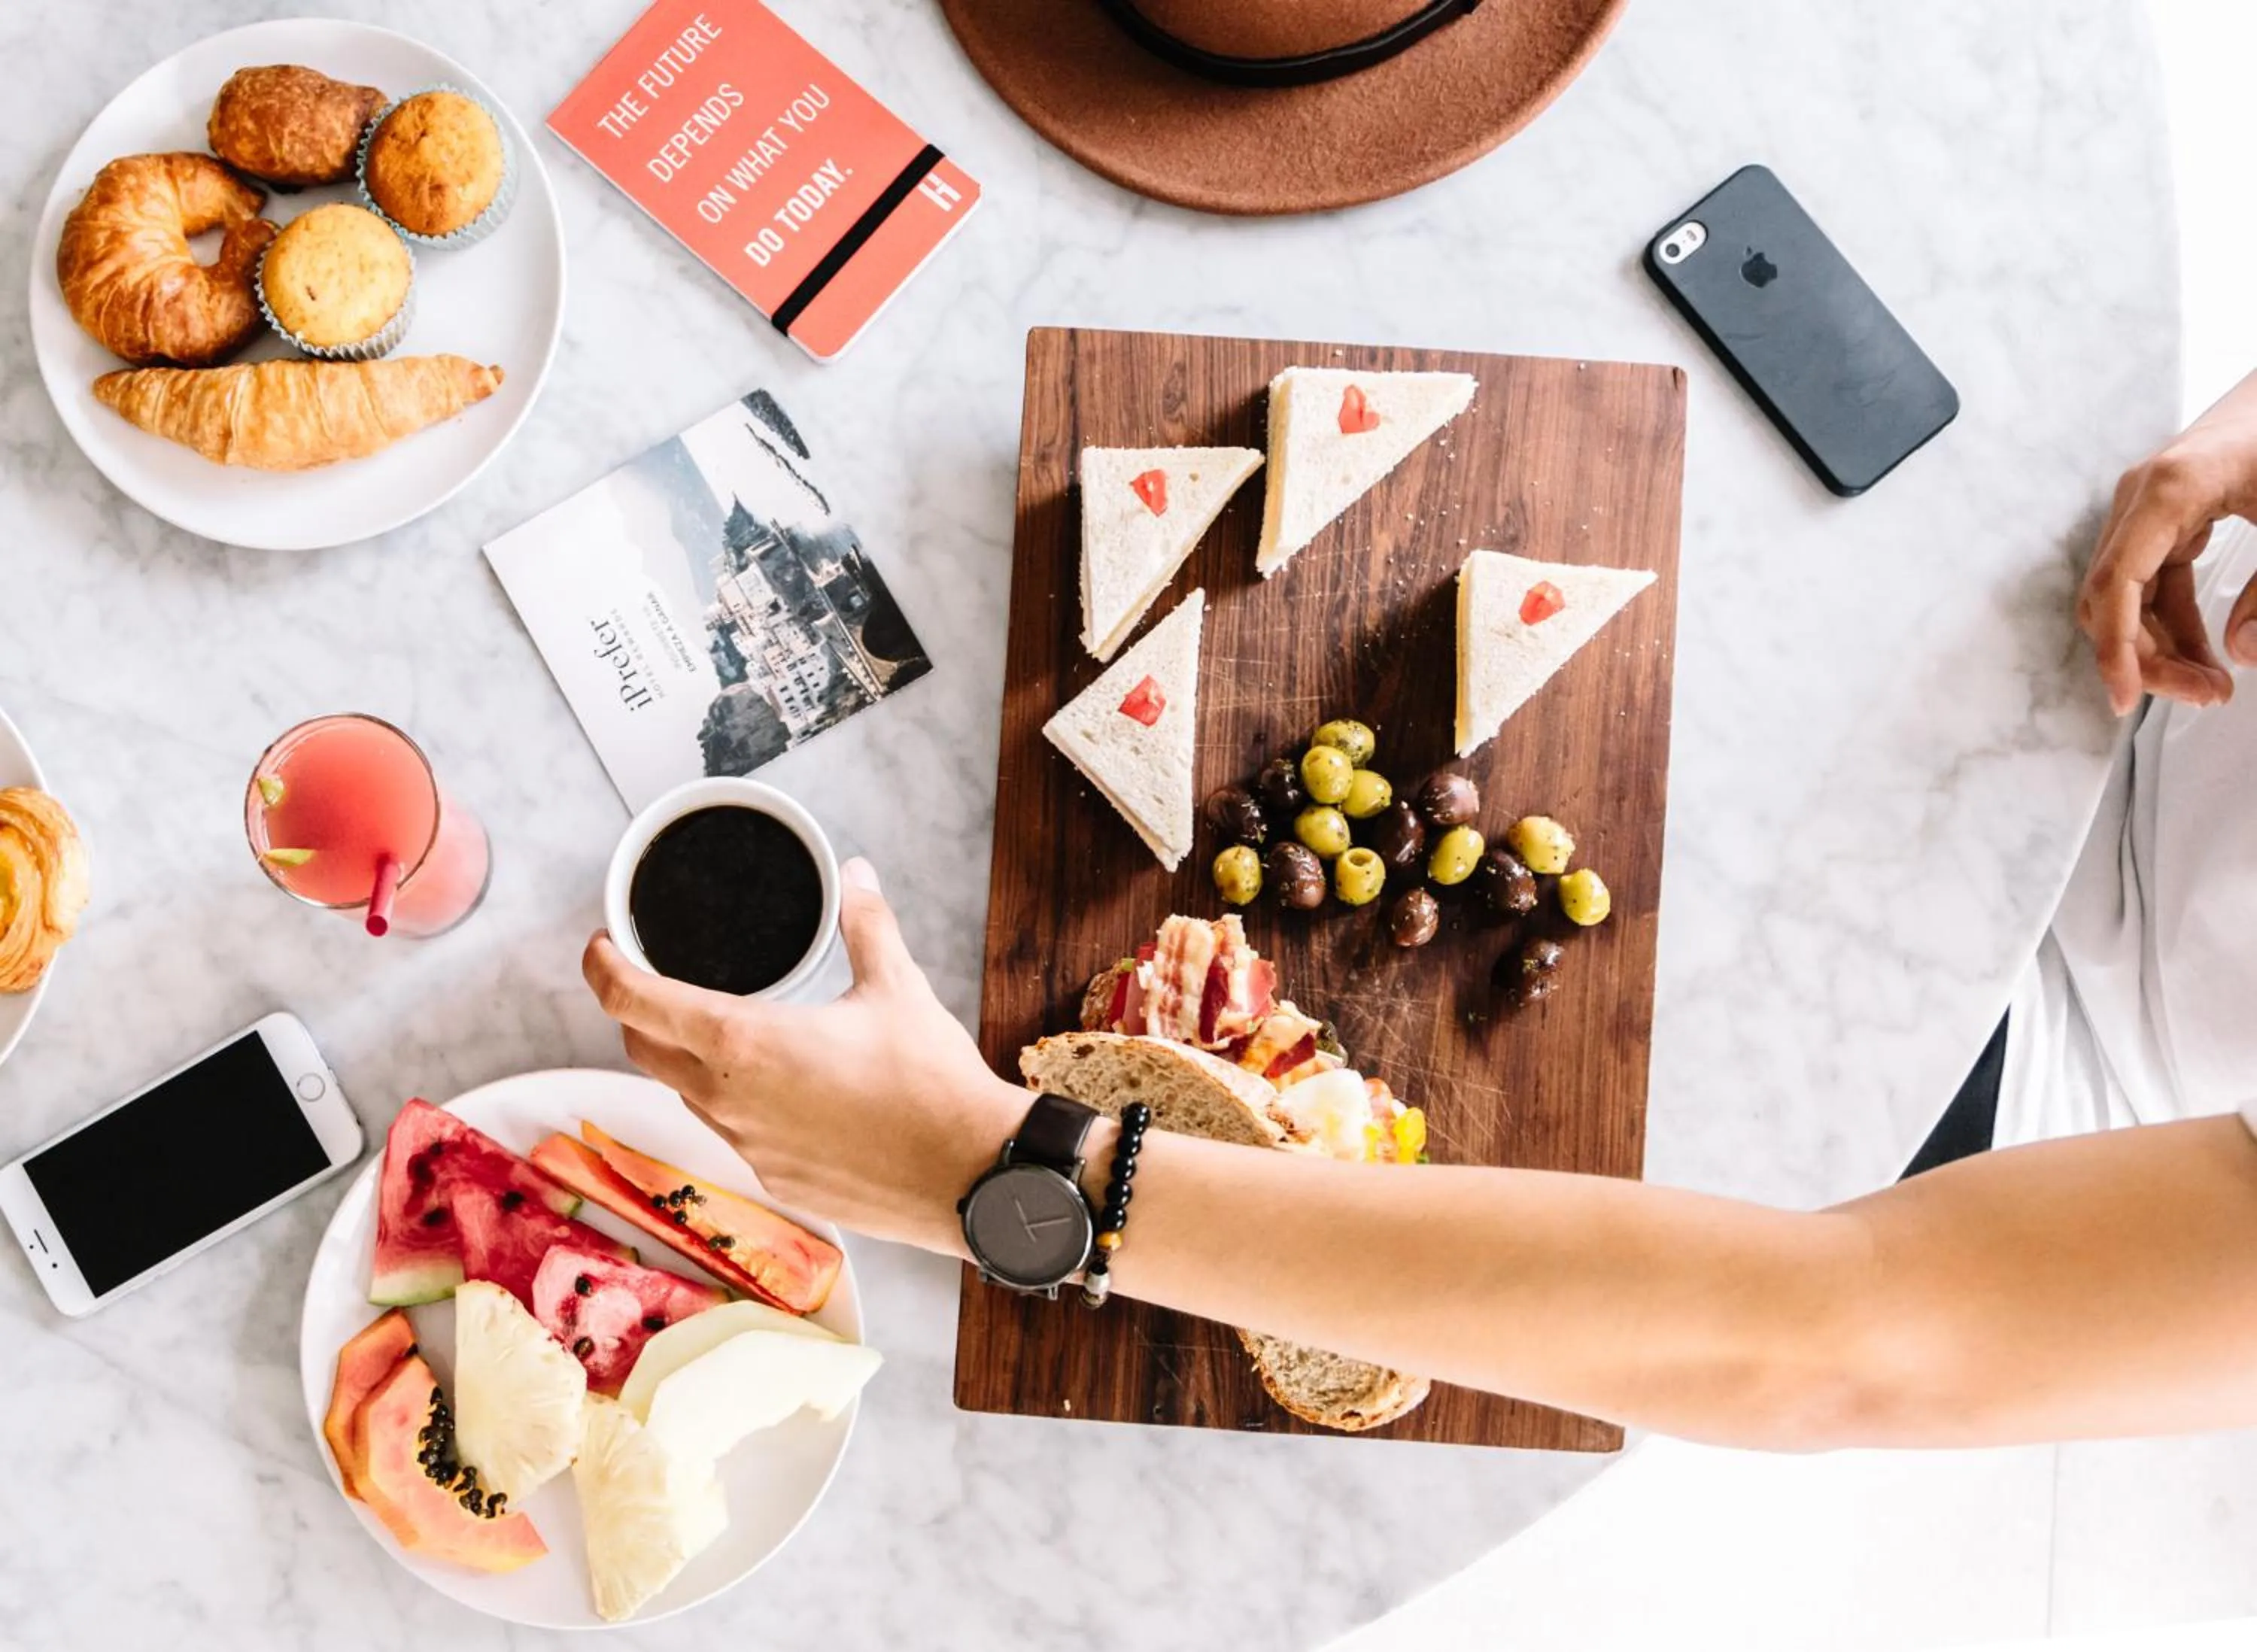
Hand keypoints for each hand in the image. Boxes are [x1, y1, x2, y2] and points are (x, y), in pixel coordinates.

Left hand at [581, 858, 1024, 1253]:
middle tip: (652, 981)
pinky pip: (732, 1133)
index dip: (604, 969)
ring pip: (688, 1095)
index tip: (601, 949)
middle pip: (644, 1051)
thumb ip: (866, 925)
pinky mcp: (776, 1181)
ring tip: (725, 1030)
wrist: (970, 1175)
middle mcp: (729, 1099)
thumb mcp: (896, 988)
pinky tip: (778, 1088)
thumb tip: (857, 876)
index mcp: (744, 1042)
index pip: (635, 1002)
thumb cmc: (931, 1084)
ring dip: (687, 1061)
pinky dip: (734, 1103)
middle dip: (637, 1013)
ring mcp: (748, 1148)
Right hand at [2078, 369, 2256, 714]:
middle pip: (2111, 599)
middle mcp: (2141, 500)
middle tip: (2207, 695)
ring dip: (2157, 647)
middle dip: (2147, 658)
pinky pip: (2149, 584)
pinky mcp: (2161, 520)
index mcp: (2168, 490)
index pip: (2115, 582)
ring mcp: (2146, 510)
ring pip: (2125, 598)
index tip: (2127, 698)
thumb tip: (2242, 653)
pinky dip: (2170, 624)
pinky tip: (2206, 653)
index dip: (2115, 647)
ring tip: (2211, 684)